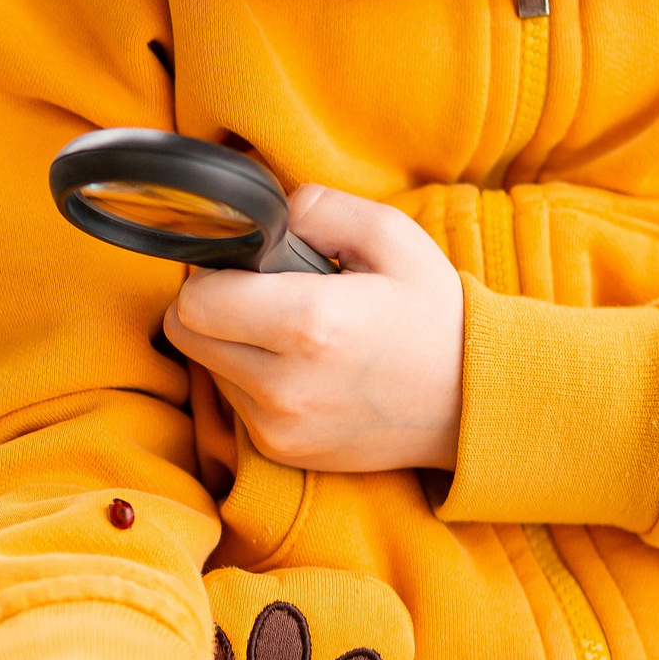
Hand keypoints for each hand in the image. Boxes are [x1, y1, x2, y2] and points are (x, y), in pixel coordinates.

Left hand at [163, 184, 463, 472]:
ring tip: (289, 332)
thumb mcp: (393, 237)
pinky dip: (251, 378)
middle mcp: (286, 385)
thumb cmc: (433, 315)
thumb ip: (320, 209)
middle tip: (257, 292)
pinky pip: (234, 401)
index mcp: (310, 324)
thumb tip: (268, 215)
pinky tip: (299, 366)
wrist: (471, 404)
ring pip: (206, 367)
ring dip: (229, 343)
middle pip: (187, 334)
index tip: (245, 266)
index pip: (196, 300)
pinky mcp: (282, 451)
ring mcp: (280, 425)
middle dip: (210, 305)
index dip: (212, 272)